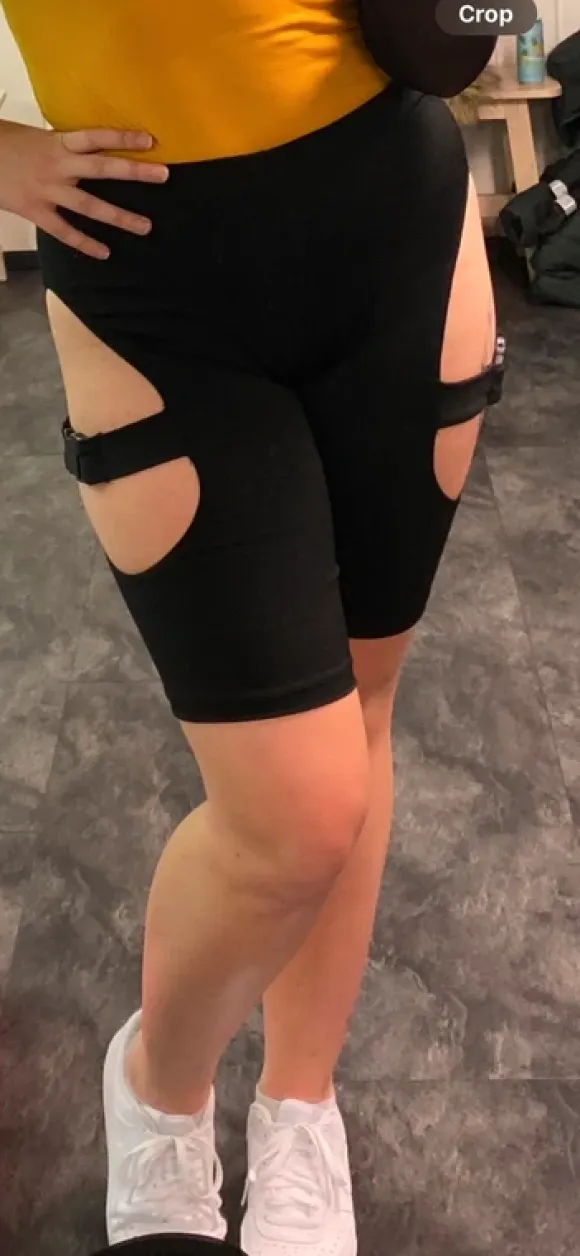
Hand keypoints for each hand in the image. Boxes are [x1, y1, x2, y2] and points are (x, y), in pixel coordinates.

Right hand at [0, 121, 168, 258]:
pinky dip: (85, 243)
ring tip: (145, 227)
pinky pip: (65, 231)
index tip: (150, 139)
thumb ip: (63, 146)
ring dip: (120, 217)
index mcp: (57, 142)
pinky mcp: (36, 212)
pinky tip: (105, 253)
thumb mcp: (37, 136)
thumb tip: (89, 148)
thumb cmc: (6, 143)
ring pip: (90, 206)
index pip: (96, 137)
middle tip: (163, 175)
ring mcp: (48, 191)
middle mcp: (58, 166)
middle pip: (102, 168)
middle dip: (134, 171)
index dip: (123, 137)